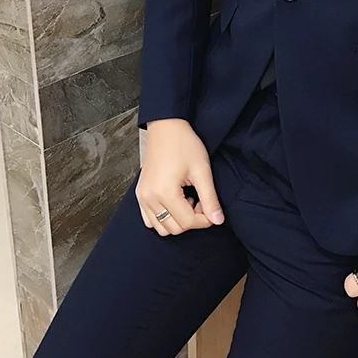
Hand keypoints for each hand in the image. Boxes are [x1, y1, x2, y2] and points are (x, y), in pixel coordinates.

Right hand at [135, 118, 224, 235]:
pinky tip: (176, 201)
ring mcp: (142, 198)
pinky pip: (150, 220)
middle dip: (191, 220)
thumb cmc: (184, 145)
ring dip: (178, 221)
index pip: (187, 222)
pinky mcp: (140, 194)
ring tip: (188, 200)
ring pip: (161, 228)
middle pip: (174, 229)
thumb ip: (210, 198)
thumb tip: (218, 221)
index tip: (212, 209)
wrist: (166, 128)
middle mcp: (149, 199)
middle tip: (201, 201)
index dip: (204, 219)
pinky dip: (164, 218)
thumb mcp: (202, 171)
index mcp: (164, 192)